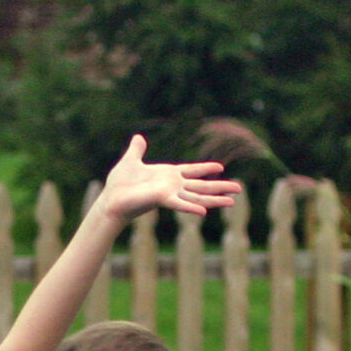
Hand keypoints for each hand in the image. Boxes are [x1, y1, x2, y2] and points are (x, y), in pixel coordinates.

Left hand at [95, 135, 244, 223]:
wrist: (111, 198)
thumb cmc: (119, 183)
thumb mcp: (130, 160)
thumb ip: (137, 150)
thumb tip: (138, 138)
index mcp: (168, 175)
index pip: (192, 171)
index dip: (206, 169)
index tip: (221, 167)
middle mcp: (173, 186)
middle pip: (202, 186)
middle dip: (221, 188)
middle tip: (239, 189)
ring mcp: (170, 194)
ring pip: (198, 197)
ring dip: (215, 199)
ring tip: (233, 202)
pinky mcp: (163, 199)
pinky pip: (180, 204)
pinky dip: (191, 207)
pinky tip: (205, 212)